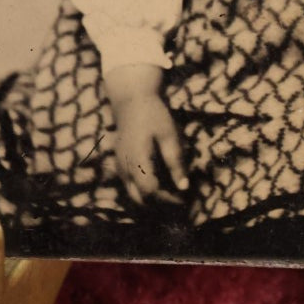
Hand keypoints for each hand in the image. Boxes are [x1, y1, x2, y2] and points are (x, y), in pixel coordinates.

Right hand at [105, 64, 188, 207]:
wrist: (131, 99)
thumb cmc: (153, 114)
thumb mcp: (168, 135)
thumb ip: (175, 161)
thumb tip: (184, 186)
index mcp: (137, 160)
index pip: (150, 191)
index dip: (167, 199)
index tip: (183, 198)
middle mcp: (124, 167)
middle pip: (139, 198)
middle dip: (158, 203)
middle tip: (177, 199)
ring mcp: (119, 165)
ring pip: (132, 193)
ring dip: (149, 198)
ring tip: (169, 192)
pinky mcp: (119, 163)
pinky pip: (128, 184)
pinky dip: (141, 189)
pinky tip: (158, 181)